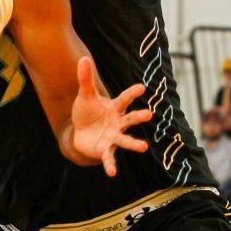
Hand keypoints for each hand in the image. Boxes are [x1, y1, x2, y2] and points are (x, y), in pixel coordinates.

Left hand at [70, 57, 151, 176]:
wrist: (80, 132)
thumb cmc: (87, 112)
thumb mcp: (84, 95)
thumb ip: (85, 79)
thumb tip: (83, 58)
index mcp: (114, 108)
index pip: (124, 99)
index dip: (132, 93)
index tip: (142, 87)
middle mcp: (118, 123)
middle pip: (130, 119)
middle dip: (139, 117)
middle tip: (149, 114)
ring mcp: (113, 137)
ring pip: (125, 140)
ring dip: (134, 143)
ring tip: (144, 147)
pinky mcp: (105, 149)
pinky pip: (109, 158)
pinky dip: (110, 165)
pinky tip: (112, 173)